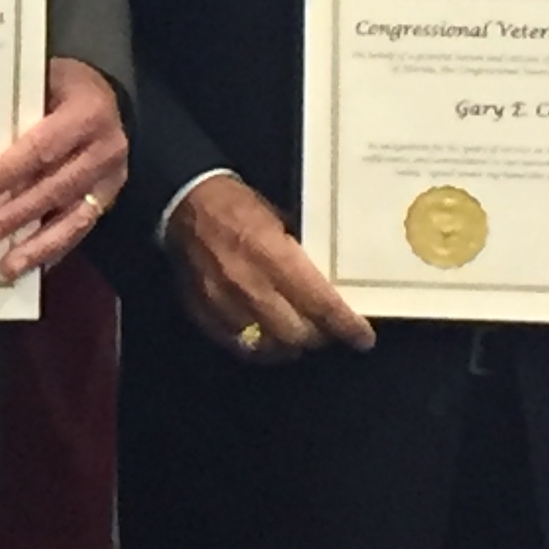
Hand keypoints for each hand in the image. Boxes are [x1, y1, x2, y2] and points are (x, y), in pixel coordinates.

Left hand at [0, 55, 128, 278]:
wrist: (105, 94)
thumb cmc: (59, 85)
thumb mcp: (40, 80)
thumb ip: (14, 107)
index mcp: (87, 112)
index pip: (43, 147)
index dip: (10, 171)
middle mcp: (106, 147)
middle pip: (56, 187)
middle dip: (16, 215)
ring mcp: (112, 177)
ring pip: (74, 217)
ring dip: (37, 245)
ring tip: (6, 266)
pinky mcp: (110, 197)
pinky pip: (82, 227)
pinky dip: (56, 248)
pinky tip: (32, 265)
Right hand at [166, 176, 375, 361]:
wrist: (186, 203)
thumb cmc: (239, 206)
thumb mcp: (281, 222)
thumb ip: (300, 259)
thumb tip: (325, 286)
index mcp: (275, 257)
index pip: (321, 305)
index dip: (346, 327)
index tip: (362, 338)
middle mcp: (251, 286)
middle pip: (298, 334)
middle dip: (317, 335)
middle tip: (324, 329)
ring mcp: (225, 304)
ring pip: (269, 346)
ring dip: (288, 344)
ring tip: (296, 335)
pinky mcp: (204, 313)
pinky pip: (237, 345)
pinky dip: (257, 346)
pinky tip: (265, 338)